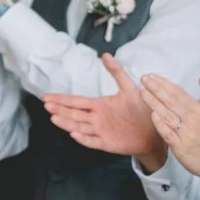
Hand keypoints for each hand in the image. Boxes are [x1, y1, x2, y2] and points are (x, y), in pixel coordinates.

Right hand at [42, 56, 163, 158]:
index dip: (62, 99)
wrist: (154, 130)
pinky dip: (84, 138)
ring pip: (79, 126)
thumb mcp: (129, 87)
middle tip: (46, 105)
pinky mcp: (108, 143)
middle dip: (60, 109)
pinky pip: (93, 141)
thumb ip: (117, 72)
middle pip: (74, 113)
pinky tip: (74, 133)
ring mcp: (101, 131)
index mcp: (99, 105)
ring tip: (54, 117)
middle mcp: (97, 118)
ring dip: (66, 123)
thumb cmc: (141, 109)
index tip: (47, 97)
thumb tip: (105, 55)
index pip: (77, 101)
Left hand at [138, 69, 199, 178]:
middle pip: (172, 101)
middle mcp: (192, 120)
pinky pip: (169, 134)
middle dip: (157, 88)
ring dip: (155, 103)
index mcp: (199, 110)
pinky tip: (153, 115)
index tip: (152, 76)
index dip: (165, 83)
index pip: (179, 93)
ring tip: (143, 92)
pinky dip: (161, 124)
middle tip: (144, 78)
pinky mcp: (180, 147)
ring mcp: (185, 133)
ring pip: (168, 115)